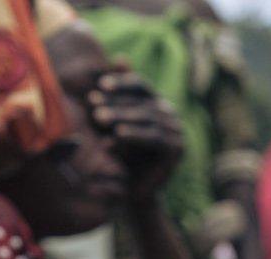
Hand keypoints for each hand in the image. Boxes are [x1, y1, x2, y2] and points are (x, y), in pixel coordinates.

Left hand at [87, 65, 183, 202]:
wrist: (134, 190)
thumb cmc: (122, 153)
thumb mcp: (115, 121)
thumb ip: (118, 94)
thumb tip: (120, 56)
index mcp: (158, 103)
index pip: (141, 86)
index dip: (122, 83)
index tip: (100, 85)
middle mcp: (172, 114)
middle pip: (142, 102)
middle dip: (116, 103)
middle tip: (92, 104)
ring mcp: (177, 132)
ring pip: (147, 119)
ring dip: (121, 117)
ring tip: (98, 119)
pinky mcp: (177, 149)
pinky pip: (154, 138)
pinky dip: (134, 135)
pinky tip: (116, 135)